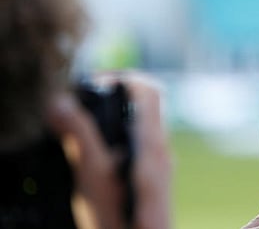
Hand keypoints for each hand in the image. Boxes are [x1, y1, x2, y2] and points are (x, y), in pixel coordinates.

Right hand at [44, 72, 171, 228]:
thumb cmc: (120, 218)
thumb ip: (79, 134)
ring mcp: (158, 168)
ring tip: (81, 137)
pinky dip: (113, 148)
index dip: (122, 78)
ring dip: (108, 127)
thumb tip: (62, 102)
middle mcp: (161, 152)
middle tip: (80, 111)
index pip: (149, 89)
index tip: (94, 85)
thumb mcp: (93, 172)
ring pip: (136, 132)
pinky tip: (93, 164)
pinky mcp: (150, 183)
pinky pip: (134, 152)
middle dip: (108, 103)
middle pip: (141, 109)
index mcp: (151, 142)